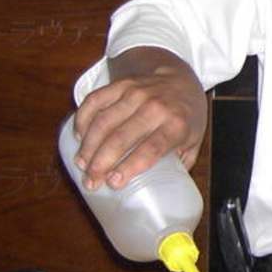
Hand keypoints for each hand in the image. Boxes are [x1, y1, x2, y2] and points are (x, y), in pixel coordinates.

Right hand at [73, 47, 206, 189]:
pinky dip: (83, 119)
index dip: (130, 166)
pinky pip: (95, 101)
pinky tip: (78, 137)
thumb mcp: (193, 141)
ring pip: (104, 121)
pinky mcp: (120, 84)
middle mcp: (155, 107)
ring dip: (88, 145)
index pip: (151, 148)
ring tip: (81, 164)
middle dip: (101, 163)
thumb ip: (179, 165)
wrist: (182, 77)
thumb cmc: (187, 115)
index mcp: (176, 124)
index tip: (113, 182)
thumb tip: (162, 194)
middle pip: (121, 137)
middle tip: (91, 182)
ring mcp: (135, 93)